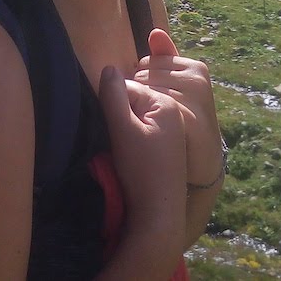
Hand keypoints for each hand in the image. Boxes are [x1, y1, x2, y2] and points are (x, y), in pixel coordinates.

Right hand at [97, 67, 186, 259]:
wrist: (158, 213)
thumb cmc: (140, 171)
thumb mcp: (123, 131)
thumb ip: (115, 96)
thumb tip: (108, 67)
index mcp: (165, 103)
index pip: (127, 87)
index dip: (111, 104)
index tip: (111, 127)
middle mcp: (172, 112)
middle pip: (134, 97)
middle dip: (119, 110)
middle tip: (117, 139)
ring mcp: (171, 129)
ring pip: (137, 112)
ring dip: (124, 123)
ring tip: (125, 149)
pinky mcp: (167, 144)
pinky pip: (144, 127)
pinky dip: (133, 135)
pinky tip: (131, 155)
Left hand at [134, 28, 222, 189]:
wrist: (201, 159)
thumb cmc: (186, 116)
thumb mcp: (178, 84)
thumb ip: (166, 58)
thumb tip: (154, 31)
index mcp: (196, 68)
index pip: (146, 64)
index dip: (142, 83)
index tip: (153, 100)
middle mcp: (197, 81)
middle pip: (143, 76)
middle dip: (139, 93)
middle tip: (150, 115)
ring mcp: (193, 101)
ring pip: (142, 93)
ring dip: (137, 107)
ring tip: (150, 123)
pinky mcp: (185, 123)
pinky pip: (147, 112)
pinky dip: (141, 120)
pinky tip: (149, 130)